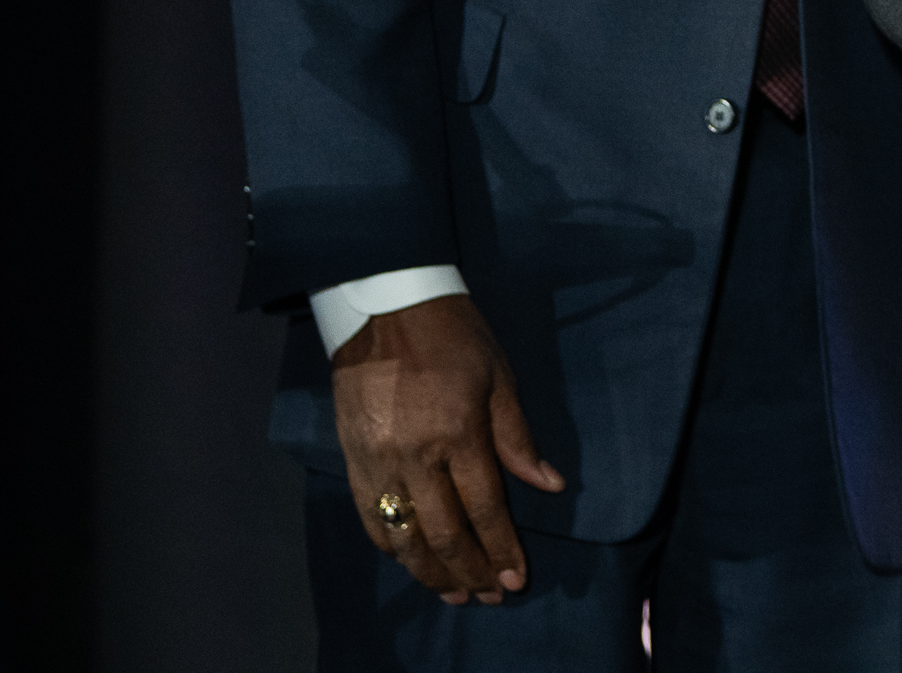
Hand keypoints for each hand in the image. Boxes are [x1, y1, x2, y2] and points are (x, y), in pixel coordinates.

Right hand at [329, 293, 565, 603]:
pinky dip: (391, 547)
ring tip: (455, 593)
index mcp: (458, 433)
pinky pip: (369, 518)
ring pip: (403, 536)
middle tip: (489, 596)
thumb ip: (518, 438)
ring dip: (430, 572)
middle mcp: (414, 456)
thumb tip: (550, 485)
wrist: (384, 305)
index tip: (516, 578)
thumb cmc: (453, 335)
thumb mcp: (499, 377)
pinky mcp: (351, 458)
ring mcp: (377, 460)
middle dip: (470, 572)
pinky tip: (411, 560)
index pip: (485, 508)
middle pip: (443, 533)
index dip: (501, 548)